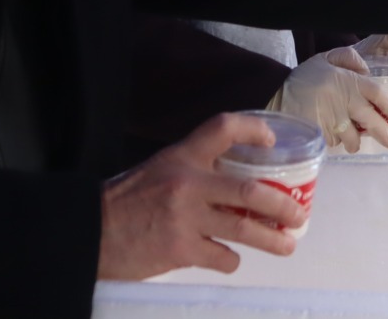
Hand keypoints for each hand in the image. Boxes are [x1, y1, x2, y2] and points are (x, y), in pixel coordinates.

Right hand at [97, 113, 306, 280]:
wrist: (88, 233)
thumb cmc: (125, 201)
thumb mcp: (159, 169)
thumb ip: (193, 170)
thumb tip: (235, 183)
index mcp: (181, 156)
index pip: (222, 127)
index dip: (253, 130)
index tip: (272, 141)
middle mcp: (187, 183)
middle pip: (249, 189)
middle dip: (281, 205)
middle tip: (299, 214)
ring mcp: (185, 218)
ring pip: (242, 228)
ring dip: (271, 239)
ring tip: (288, 245)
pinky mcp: (180, 250)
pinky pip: (221, 256)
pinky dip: (232, 260)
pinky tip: (232, 259)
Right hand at [269, 47, 387, 152]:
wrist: (273, 93)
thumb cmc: (304, 77)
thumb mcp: (326, 58)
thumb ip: (349, 58)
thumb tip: (367, 71)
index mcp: (350, 82)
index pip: (380, 95)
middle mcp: (346, 102)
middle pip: (373, 121)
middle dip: (386, 134)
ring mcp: (333, 120)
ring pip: (354, 138)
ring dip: (356, 141)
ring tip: (354, 141)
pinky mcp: (321, 135)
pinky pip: (335, 143)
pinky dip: (336, 142)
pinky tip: (332, 136)